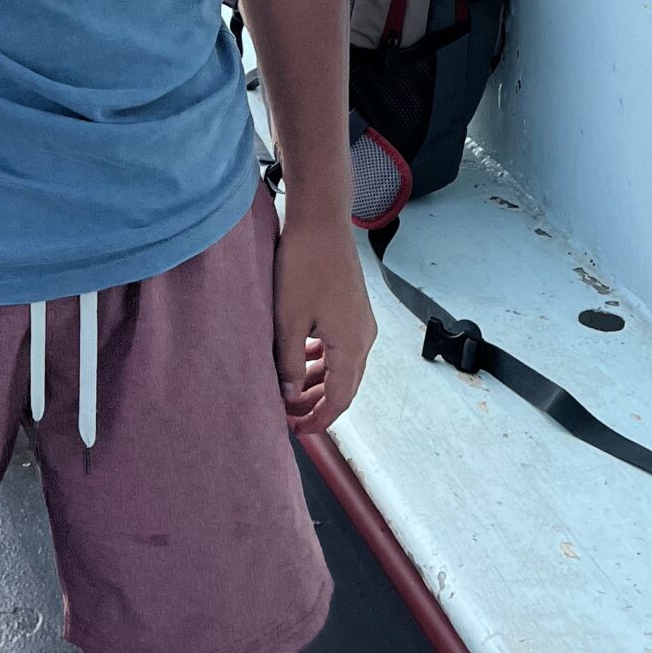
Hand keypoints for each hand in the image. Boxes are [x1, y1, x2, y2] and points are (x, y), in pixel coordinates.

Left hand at [273, 207, 375, 438]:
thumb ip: (290, 364)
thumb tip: (290, 397)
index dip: (318, 420)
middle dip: (317, 404)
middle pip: (344, 386)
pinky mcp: (353, 307)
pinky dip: (324, 359)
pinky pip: (342, 345)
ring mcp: (361, 321)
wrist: (321, 220)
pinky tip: (303, 356)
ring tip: (291, 390)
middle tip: (290, 415)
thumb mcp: (288, 321)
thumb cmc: (303, 266)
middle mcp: (363, 337)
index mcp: (351, 347)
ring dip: (319, 381)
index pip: (339, 400)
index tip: (297, 432)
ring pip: (343, 366)